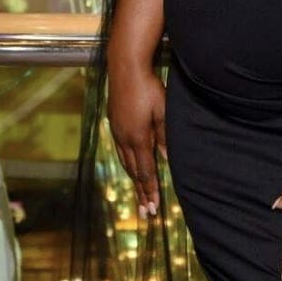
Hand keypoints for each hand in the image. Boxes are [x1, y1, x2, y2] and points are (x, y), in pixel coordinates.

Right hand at [107, 65, 166, 218]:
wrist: (125, 68)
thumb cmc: (148, 87)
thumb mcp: (163, 111)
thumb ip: (165, 135)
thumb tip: (166, 157)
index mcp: (138, 137)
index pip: (146, 171)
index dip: (150, 190)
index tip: (153, 208)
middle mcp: (125, 138)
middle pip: (134, 171)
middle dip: (141, 192)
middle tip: (145, 212)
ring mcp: (117, 131)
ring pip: (126, 162)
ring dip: (133, 180)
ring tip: (139, 194)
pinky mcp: (115, 123)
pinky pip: (121, 150)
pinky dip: (128, 164)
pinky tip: (130, 166)